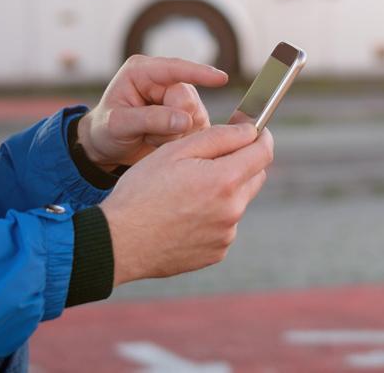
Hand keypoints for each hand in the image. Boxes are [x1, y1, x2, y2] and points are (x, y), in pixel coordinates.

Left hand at [78, 55, 228, 169]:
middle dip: (171, 123)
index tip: (221, 78)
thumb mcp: (118, 125)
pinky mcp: (188, 115)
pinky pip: (198, 129)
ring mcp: (178, 98)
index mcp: (142, 71)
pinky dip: (181, 141)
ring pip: (195, 117)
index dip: (199, 73)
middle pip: (187, 100)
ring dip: (174, 135)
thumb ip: (150, 119)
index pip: (175, 69)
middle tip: (148, 134)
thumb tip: (184, 119)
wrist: (106, 146)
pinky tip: (162, 142)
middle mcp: (164, 81)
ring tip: (150, 137)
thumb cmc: (105, 130)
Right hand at [99, 123, 274, 284]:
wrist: (119, 242)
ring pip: (237, 202)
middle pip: (254, 177)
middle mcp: (232, 210)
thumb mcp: (175, 152)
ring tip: (185, 193)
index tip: (255, 130)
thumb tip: (249, 130)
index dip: (261, 136)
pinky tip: (182, 216)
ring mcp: (226, 234)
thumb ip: (219, 137)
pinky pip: (223, 226)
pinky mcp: (216, 252)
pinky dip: (212, 216)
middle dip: (241, 162)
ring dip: (223, 191)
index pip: (263, 152)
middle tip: (211, 158)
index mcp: (224, 180)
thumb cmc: (141, 192)